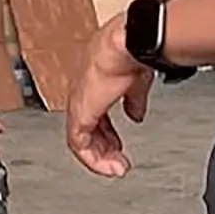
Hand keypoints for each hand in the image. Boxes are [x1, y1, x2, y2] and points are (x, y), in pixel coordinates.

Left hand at [65, 15, 154, 177]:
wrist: (126, 45)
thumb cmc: (129, 53)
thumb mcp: (136, 82)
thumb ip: (133, 100)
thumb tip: (136, 115)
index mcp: (94, 84)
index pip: (95, 116)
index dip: (107, 134)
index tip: (119, 148)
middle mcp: (82, 93)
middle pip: (86, 129)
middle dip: (103, 149)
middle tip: (117, 164)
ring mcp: (79, 103)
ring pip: (80, 139)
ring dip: (99, 157)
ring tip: (115, 168)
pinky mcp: (80, 112)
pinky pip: (78, 142)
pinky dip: (92, 158)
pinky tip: (105, 165)